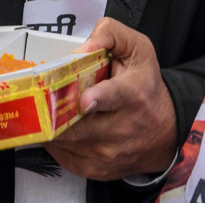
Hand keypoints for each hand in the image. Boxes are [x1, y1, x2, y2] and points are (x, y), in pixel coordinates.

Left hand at [44, 18, 176, 180]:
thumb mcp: (138, 49)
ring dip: (50, 125)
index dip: (97, 98)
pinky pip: (62, 156)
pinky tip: (58, 126)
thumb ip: (111, 34)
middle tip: (39, 101)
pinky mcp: (96, 169)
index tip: (84, 100)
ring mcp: (107, 153)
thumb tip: (83, 47)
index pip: (114, 96)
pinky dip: (55, 141)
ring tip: (47, 111)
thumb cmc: (146, 88)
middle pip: (77, 125)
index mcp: (131, 94)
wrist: (165, 133)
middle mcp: (120, 128)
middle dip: (53, 112)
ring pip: (64, 141)